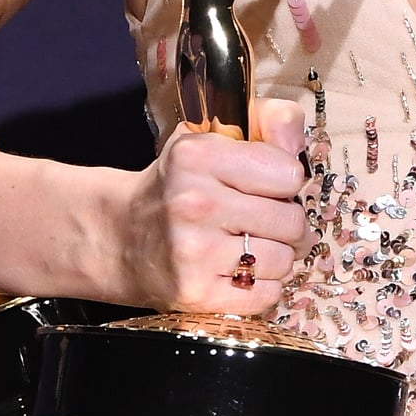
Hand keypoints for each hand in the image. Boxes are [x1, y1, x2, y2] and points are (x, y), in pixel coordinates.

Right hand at [113, 98, 310, 310]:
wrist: (118, 236)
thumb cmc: (175, 185)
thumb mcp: (208, 137)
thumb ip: (265, 121)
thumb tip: (297, 134)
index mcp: (198, 156)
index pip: (289, 174)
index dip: (285, 182)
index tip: (267, 186)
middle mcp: (195, 203)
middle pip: (292, 222)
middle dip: (287, 224)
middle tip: (265, 222)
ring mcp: (194, 252)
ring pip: (283, 261)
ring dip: (277, 257)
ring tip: (252, 247)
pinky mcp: (196, 293)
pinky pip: (266, 294)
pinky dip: (264, 287)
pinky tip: (241, 271)